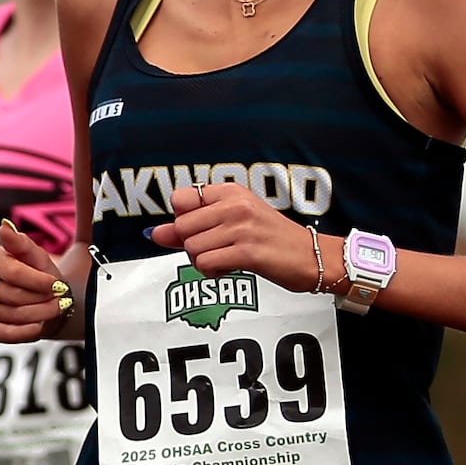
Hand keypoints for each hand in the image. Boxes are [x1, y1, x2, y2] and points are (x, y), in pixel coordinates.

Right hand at [0, 219, 70, 342]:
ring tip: (55, 309)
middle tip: (61, 299)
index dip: (38, 281)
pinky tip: (40, 326)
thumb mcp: (37, 258)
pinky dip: (25, 332)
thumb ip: (22, 243)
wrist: (42, 300)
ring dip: (39, 315)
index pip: (12, 272)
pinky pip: (3, 334)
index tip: (58, 284)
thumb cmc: (40, 276)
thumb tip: (4, 225)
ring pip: (11, 315)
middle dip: (41, 299)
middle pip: (11, 295)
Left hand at [149, 184, 325, 292]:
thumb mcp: (231, 224)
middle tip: (216, 250)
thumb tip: (153, 233)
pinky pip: (206, 263)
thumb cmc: (270, 240)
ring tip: (226, 259)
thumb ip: (190, 227)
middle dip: (191, 246)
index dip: (184, 222)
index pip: (179, 200)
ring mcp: (242, 227)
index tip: (203, 231)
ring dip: (203, 261)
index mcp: (230, 192)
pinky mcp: (248, 252)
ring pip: (191, 248)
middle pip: (181, 227)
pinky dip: (212, 272)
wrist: (312, 256)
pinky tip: (230, 269)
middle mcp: (235, 205)